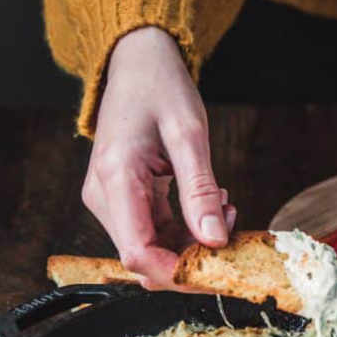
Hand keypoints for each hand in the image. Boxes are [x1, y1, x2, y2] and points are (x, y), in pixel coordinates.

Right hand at [82, 26, 234, 287]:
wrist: (136, 62)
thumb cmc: (159, 86)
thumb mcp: (189, 133)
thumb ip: (200, 190)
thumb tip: (215, 240)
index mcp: (115, 178)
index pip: (138, 252)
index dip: (177, 274)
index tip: (218, 270)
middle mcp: (104, 195)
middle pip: (144, 256)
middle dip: (192, 256)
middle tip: (232, 226)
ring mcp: (110, 199)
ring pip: (151, 247)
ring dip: (192, 241)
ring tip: (224, 204)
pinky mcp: (121, 198)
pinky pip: (153, 230)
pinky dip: (184, 228)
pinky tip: (209, 202)